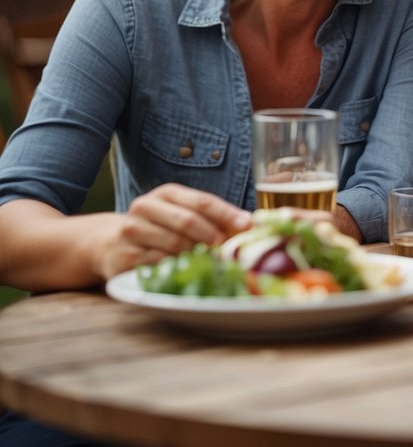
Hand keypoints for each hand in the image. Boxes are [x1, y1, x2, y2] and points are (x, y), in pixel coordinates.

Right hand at [96, 183, 252, 279]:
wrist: (110, 243)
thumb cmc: (160, 228)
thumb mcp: (184, 215)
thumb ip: (214, 219)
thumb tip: (252, 226)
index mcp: (167, 193)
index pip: (203, 201)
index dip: (227, 214)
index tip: (247, 226)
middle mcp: (145, 207)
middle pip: (188, 221)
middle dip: (212, 236)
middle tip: (228, 249)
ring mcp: (131, 231)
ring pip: (174, 244)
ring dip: (198, 255)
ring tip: (212, 262)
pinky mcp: (123, 256)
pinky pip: (158, 264)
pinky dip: (178, 268)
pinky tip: (189, 270)